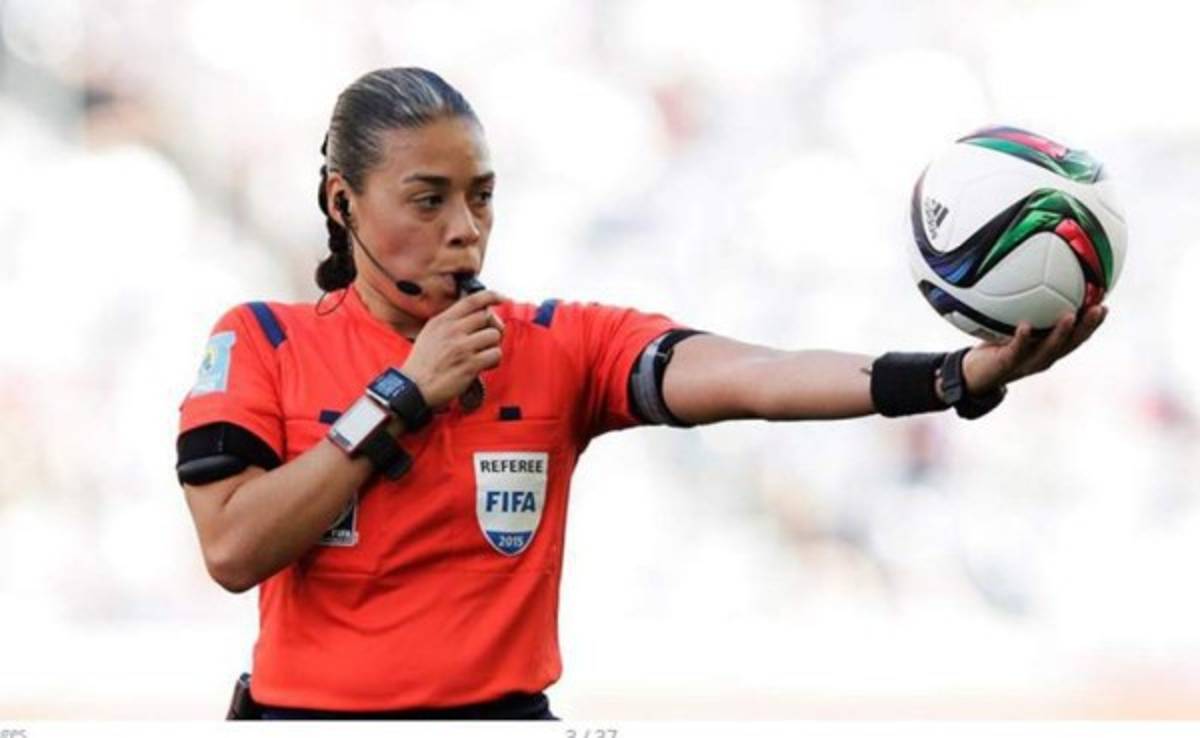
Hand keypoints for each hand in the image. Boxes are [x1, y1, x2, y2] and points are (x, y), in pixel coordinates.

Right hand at [400, 290, 504, 407]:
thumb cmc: (423, 363)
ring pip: (494, 335)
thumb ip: (449, 322)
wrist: (414, 387)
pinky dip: (493, 360)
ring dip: (493, 346)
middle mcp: (452, 331)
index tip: (501, 298)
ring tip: (483, 355)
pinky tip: (484, 365)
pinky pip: (495, 354)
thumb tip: (475, 315)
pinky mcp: (470, 365)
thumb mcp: (430, 333)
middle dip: (493, 327)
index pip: (471, 300)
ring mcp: (462, 347)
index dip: (490, 296)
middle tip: (488, 339)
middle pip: (487, 317)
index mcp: (442, 321)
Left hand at [961, 305, 1107, 395]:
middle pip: (1071, 344)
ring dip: (1061, 334)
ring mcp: (1026, 363)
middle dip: (1087, 327)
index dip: (1092, 324)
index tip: (1105, 305)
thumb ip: (1024, 310)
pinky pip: (1017, 350)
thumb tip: (1031, 280)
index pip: (1076, 337)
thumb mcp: (1011, 327)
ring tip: (1071, 316)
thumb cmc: (994, 347)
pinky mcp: (1007, 364)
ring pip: (1049, 349)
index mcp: (1048, 349)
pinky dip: (1023, 338)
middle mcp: (1042, 358)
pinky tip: (1026, 325)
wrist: (972, 375)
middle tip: (1099, 308)